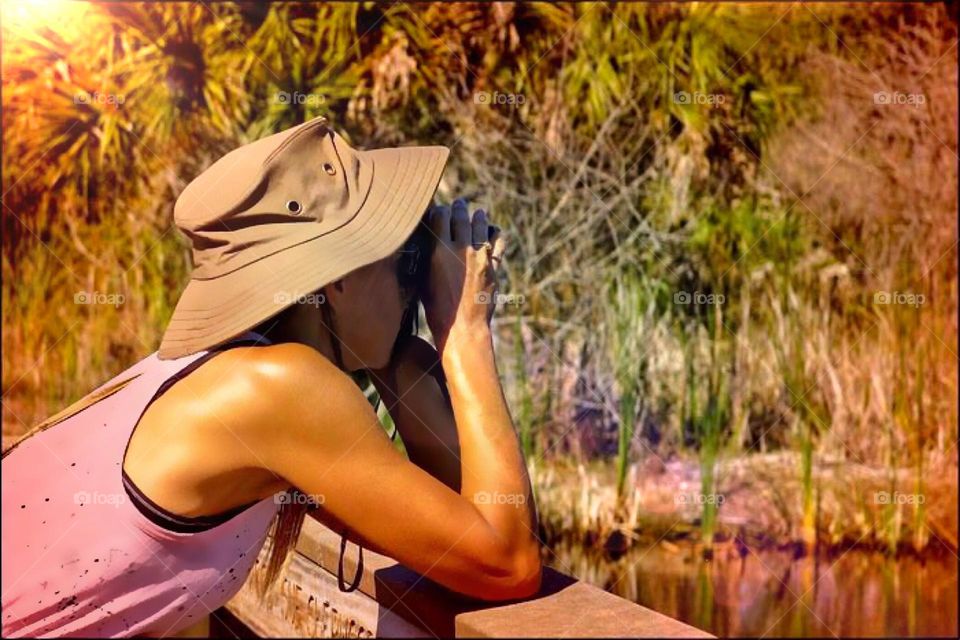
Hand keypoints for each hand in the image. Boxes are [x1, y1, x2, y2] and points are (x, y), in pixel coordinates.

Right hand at [422, 198, 503, 353]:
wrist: (463, 328)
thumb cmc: (437, 308)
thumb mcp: (424, 280)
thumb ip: (428, 257)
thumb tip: (429, 241)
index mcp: (439, 250)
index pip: (440, 216)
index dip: (440, 210)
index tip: (440, 209)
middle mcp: (461, 249)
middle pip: (461, 217)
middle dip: (459, 208)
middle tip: (460, 203)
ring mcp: (480, 256)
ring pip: (481, 225)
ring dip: (478, 217)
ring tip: (478, 212)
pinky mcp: (493, 266)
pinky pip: (498, 242)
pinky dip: (495, 234)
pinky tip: (493, 231)